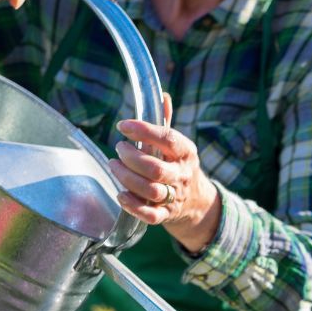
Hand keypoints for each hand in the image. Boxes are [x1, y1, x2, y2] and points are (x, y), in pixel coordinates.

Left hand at [110, 94, 221, 253]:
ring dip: (127, 178)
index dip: (144, 131)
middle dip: (131, 158)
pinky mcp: (166, 214)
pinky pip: (150, 215)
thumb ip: (166, 121)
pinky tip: (121, 195)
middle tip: (119, 148)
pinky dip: (133, 206)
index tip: (123, 126)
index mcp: (185, 152)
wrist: (196, 202)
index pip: (168, 139)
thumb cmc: (177, 165)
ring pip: (150, 190)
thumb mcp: (177, 144)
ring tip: (114, 165)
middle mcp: (181, 175)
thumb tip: (162, 95)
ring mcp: (175, 196)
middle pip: (155, 169)